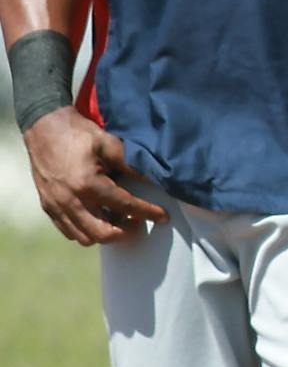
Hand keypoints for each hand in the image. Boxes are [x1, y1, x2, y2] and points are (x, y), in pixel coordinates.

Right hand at [21, 108, 165, 244]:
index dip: (147, 212)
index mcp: (88, 184)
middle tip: (138, 221)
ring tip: (119, 219)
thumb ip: (132, 165)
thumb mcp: (109, 144)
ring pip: (84, 237)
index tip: (163, 217)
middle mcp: (70, 200)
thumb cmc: (79, 133)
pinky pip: (69, 231)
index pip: (124, 206)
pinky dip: (87, 230)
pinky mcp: (48, 207)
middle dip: (125, 232)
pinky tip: (99, 217)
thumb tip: (155, 180)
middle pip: (103, 233)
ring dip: (105, 233)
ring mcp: (56, 206)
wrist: (45, 129)